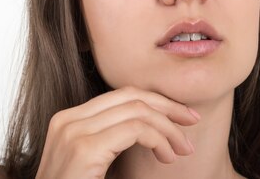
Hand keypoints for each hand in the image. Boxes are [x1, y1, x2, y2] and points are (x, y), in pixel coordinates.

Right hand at [34, 86, 199, 178]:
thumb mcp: (95, 164)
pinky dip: (160, 139)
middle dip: (167, 107)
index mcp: (68, 121)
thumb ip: (113, 142)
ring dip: (168, 128)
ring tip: (182, 149)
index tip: (180, 118)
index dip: (156, 102)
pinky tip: (167, 156)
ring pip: (137, 110)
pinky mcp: (83, 148)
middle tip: (192, 122)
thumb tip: (153, 130)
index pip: (120, 96)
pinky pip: (136, 129)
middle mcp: (67, 120)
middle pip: (130, 95)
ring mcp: (72, 132)